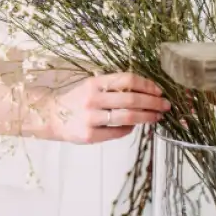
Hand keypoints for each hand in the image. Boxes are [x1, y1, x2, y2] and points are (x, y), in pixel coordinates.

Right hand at [35, 73, 170, 143]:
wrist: (51, 117)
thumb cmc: (75, 100)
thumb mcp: (90, 86)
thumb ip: (111, 86)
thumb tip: (143, 90)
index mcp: (94, 83)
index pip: (127, 80)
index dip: (146, 84)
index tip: (158, 90)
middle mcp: (92, 99)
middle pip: (132, 99)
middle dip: (153, 102)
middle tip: (165, 105)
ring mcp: (91, 118)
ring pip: (128, 117)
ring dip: (148, 117)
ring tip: (157, 117)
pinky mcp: (90, 135)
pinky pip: (118, 132)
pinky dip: (130, 128)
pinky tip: (135, 126)